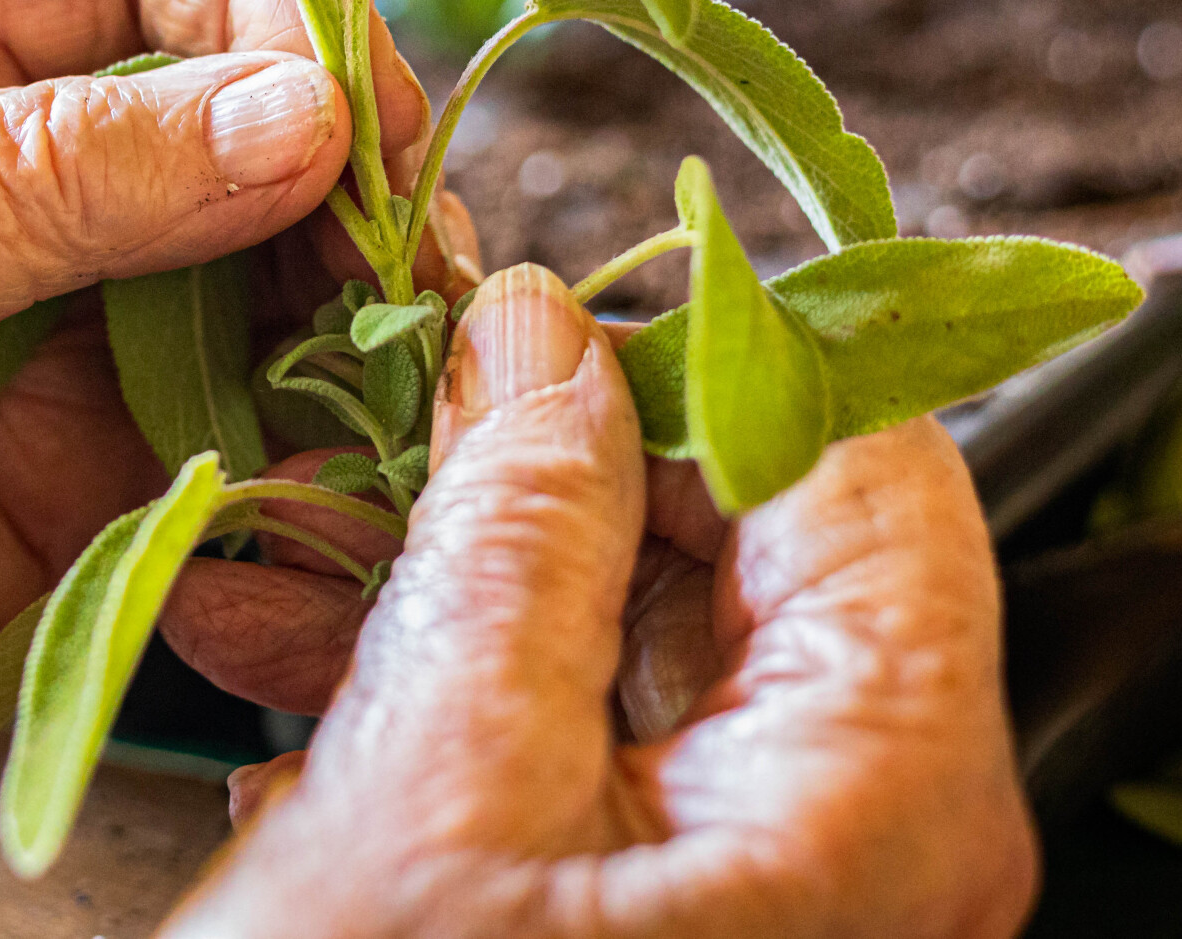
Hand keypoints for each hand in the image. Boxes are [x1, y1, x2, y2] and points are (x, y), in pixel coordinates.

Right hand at [163, 264, 1035, 938]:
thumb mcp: (439, 783)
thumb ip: (514, 521)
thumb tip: (541, 333)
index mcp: (886, 790)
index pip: (863, 454)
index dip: (696, 346)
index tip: (539, 301)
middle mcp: (866, 829)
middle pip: (743, 532)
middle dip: (541, 456)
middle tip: (391, 391)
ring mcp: (760, 870)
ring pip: (632, 619)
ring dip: (455, 560)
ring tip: (294, 534)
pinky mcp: (658, 898)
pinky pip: (577, 721)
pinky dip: (444, 668)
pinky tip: (299, 644)